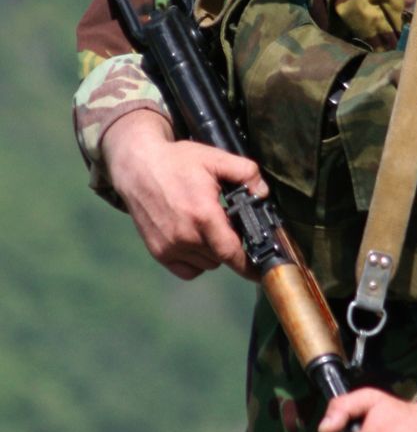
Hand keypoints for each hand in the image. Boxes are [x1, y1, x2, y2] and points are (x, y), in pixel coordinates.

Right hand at [101, 110, 267, 280]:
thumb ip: (246, 172)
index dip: (250, 266)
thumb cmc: (177, 161)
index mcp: (203, 215)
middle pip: (222, 257)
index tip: (262, 272)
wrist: (137, 167)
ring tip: (209, 226)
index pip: (232, 253)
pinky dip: (197, 261)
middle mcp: (184, 236)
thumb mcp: (215, 159)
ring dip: (214, 252)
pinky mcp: (158, 252)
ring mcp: (169, 247)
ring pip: (207, 264)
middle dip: (231, 244)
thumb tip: (263, 193)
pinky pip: (188, 270)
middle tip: (228, 222)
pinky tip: (196, 239)